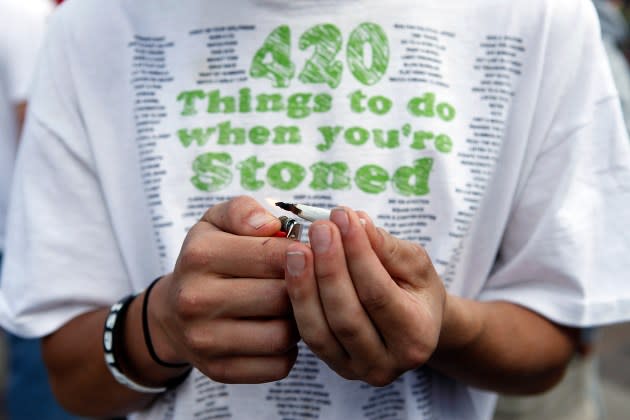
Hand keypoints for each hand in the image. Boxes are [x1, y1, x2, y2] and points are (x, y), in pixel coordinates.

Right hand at [148, 196, 299, 382]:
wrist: (172, 312)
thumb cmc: (208, 258)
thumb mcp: (217, 222)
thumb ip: (244, 211)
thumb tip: (270, 225)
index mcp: (200, 255)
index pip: (275, 255)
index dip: (303, 254)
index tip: (308, 254)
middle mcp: (196, 299)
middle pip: (282, 297)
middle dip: (301, 288)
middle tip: (302, 282)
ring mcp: (205, 340)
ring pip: (284, 335)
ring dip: (297, 322)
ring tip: (289, 307)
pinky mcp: (218, 370)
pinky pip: (278, 366)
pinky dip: (287, 350)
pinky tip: (276, 331)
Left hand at [284, 208, 445, 385]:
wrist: (415, 322)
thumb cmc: (415, 288)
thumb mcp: (415, 263)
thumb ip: (386, 247)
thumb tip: (355, 222)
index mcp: (417, 337)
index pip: (378, 294)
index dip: (357, 253)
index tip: (343, 216)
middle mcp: (387, 364)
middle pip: (347, 316)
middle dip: (329, 268)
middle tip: (319, 228)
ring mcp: (357, 370)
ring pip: (321, 331)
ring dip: (305, 286)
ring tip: (298, 248)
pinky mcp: (333, 365)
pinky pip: (308, 335)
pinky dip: (298, 301)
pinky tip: (293, 269)